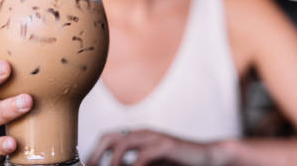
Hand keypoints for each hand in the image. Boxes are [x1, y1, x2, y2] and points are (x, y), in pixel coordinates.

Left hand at [87, 129, 225, 165]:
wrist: (207, 156)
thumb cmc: (178, 161)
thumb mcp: (152, 164)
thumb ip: (136, 164)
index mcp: (138, 136)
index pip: (108, 137)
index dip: (95, 151)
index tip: (89, 165)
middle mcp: (143, 134)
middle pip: (110, 136)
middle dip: (97, 154)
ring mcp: (154, 138)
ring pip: (124, 144)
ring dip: (113, 161)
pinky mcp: (166, 146)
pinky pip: (143, 156)